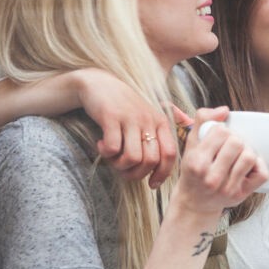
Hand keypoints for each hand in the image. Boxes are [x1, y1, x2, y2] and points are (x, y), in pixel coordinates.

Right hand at [73, 69, 181, 187]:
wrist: (98, 84)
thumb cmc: (124, 108)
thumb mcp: (146, 118)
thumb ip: (157, 137)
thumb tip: (165, 166)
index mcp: (160, 122)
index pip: (170, 154)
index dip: (162, 174)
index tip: (152, 184)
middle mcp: (148, 120)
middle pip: (150, 161)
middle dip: (135, 174)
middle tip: (122, 169)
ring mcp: (130, 118)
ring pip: (132, 158)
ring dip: (119, 165)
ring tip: (111, 157)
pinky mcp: (111, 117)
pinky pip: (112, 148)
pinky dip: (105, 153)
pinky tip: (101, 145)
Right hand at [174, 107, 268, 214]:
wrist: (194, 202)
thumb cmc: (193, 170)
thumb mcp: (191, 144)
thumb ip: (202, 120)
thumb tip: (224, 110)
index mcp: (196, 162)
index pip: (220, 131)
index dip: (222, 130)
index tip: (218, 138)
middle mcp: (211, 177)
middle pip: (237, 143)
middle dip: (235, 140)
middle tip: (229, 146)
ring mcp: (227, 188)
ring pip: (249, 157)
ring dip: (247, 151)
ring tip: (238, 155)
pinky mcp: (241, 194)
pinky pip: (261, 174)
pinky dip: (259, 165)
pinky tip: (249, 165)